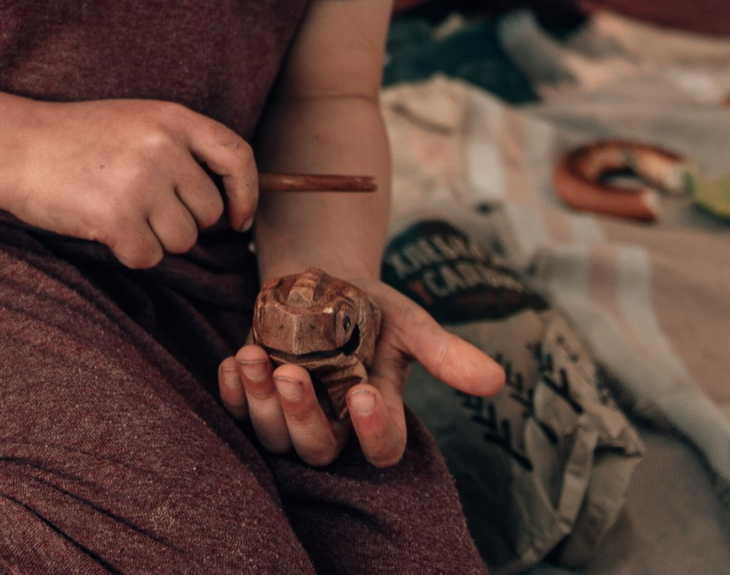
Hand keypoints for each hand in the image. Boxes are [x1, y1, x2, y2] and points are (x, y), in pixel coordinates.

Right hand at [4, 99, 258, 268]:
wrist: (17, 145)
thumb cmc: (76, 138)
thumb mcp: (135, 122)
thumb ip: (180, 148)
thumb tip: (227, 202)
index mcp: (173, 118)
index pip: (237, 157)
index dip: (246, 194)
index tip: (238, 218)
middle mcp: (163, 147)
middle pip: (207, 213)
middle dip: (182, 222)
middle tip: (141, 207)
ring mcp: (141, 182)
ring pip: (181, 241)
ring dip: (154, 239)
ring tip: (118, 212)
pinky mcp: (117, 217)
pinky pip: (147, 258)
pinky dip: (128, 253)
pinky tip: (102, 228)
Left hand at [216, 278, 504, 466]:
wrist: (323, 278)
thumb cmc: (372, 306)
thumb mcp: (410, 323)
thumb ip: (446, 354)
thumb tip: (496, 381)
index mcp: (376, 411)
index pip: (382, 448)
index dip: (374, 434)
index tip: (364, 395)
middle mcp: (333, 422)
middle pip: (318, 450)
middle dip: (302, 419)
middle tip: (291, 377)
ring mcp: (291, 410)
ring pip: (275, 437)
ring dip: (260, 404)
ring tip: (254, 361)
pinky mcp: (256, 394)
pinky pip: (239, 412)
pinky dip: (233, 392)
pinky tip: (234, 363)